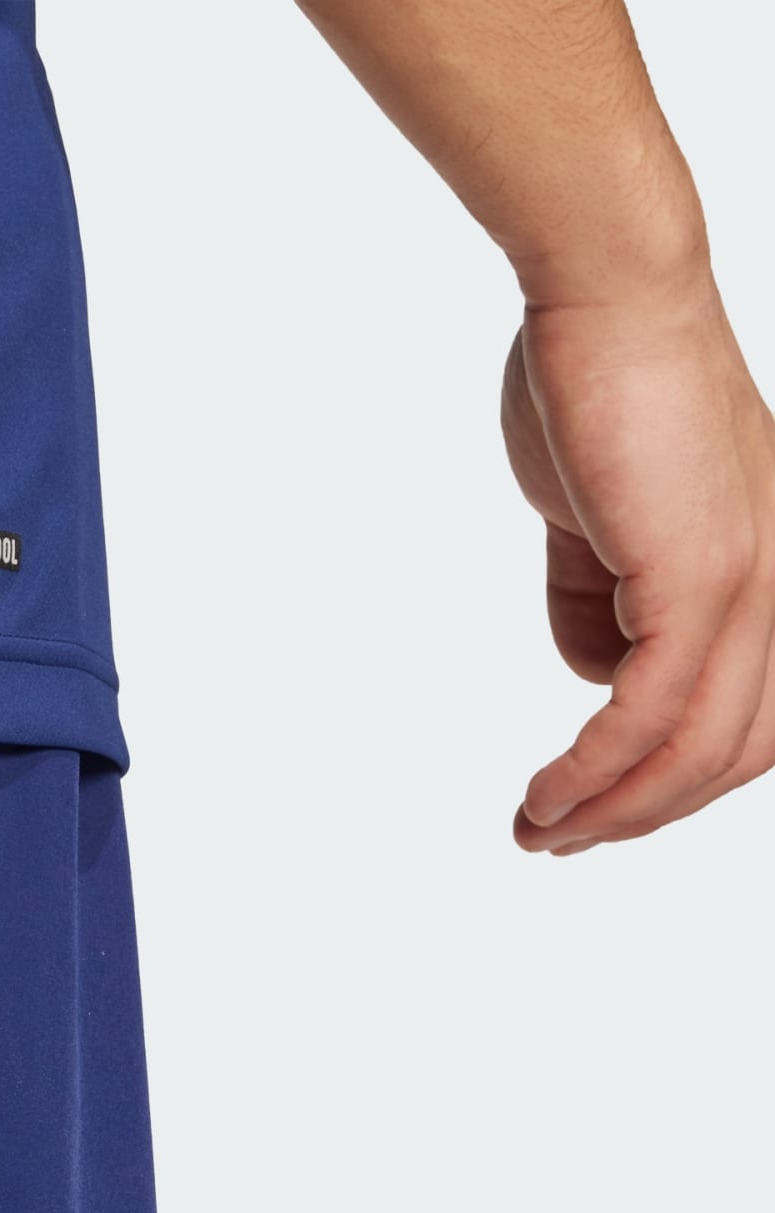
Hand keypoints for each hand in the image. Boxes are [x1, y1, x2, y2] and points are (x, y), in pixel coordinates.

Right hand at [501, 278, 774, 852]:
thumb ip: (601, 596)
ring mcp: (753, 587)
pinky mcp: (703, 582)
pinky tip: (545, 796)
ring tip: (537, 831)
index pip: (745, 716)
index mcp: (772, 571)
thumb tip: (596, 667)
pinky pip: (648, 718)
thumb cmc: (599, 384)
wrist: (610, 298)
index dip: (670, 783)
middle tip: (556, 839)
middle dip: (639, 816)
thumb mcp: (598, 518)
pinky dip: (593, 774)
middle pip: (732, 755)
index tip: (585, 809)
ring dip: (611, 812)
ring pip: (697, 753)